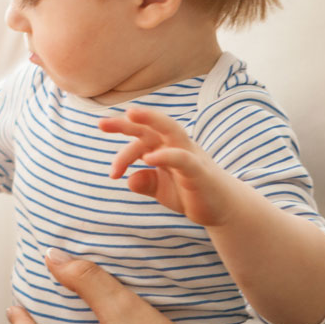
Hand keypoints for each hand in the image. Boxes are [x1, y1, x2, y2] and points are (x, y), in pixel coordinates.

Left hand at [101, 106, 234, 226]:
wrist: (224, 209)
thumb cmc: (189, 193)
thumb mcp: (162, 190)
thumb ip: (145, 183)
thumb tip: (130, 179)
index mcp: (165, 146)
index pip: (140, 139)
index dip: (123, 154)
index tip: (112, 174)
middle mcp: (176, 144)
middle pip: (151, 125)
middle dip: (127, 121)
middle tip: (101, 123)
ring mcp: (189, 154)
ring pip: (170, 129)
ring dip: (150, 119)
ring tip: (130, 114)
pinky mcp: (199, 170)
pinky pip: (182, 157)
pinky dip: (166, 155)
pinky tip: (149, 158)